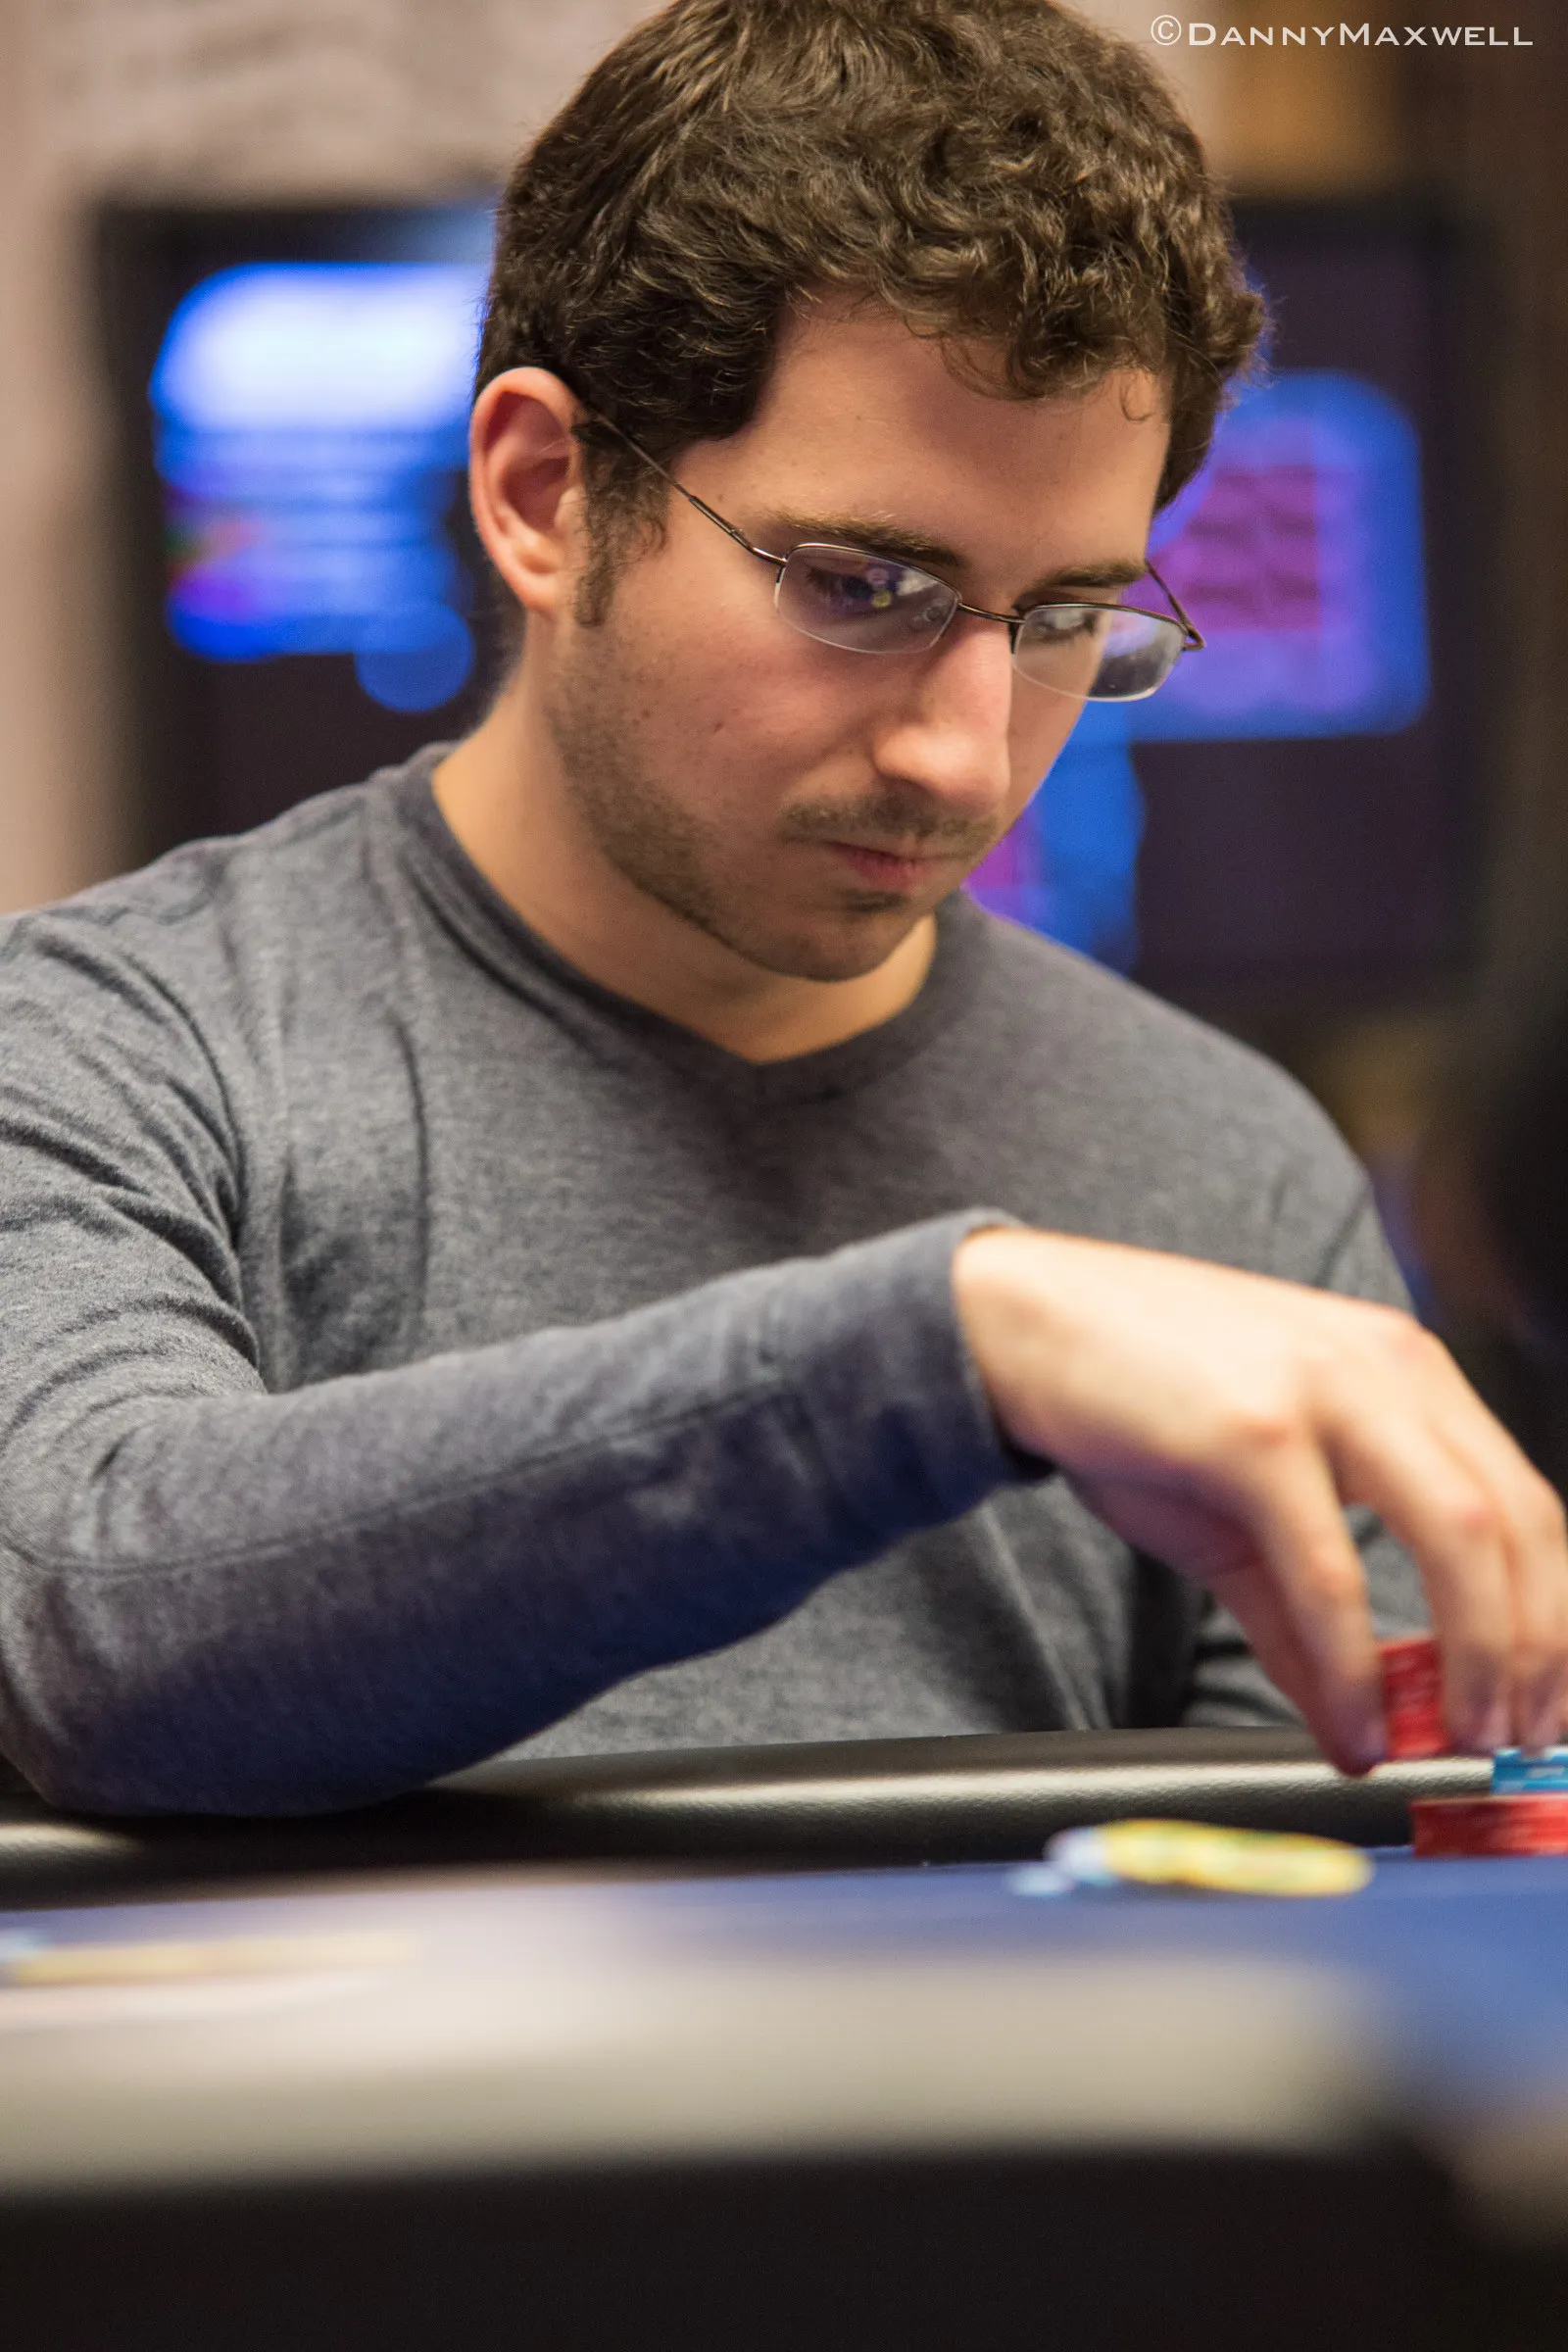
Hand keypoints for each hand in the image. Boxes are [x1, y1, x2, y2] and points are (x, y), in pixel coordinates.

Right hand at [952, 1226, 1567, 1773]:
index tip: (1545, 1705)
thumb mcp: (1241, 1514)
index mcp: (1403, 1373)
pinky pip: (1332, 1568)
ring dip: (1482, 1656)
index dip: (1555, 1615)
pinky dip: (1355, 1664)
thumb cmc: (1132, 1399)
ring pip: (1462, 1534)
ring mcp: (1324, 1390)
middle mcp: (1386, 1368)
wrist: (1016, 1325)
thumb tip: (1356, 1732)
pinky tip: (1354, 1727)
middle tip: (1514, 1739)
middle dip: (1536, 1651)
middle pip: (1519, 1523)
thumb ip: (1305, 1620)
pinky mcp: (1252, 1431)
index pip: (1527, 1502)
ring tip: (1463, 1741)